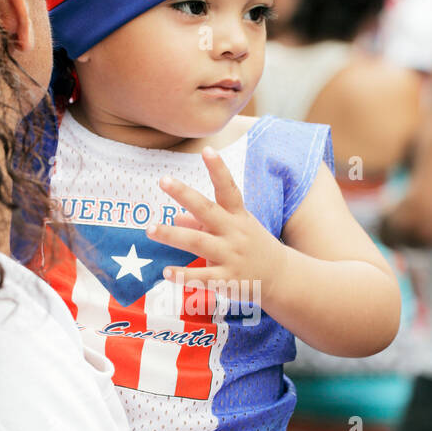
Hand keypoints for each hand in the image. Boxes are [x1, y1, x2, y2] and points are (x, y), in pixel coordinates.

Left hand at [146, 148, 283, 300]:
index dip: (219, 169)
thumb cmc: (251, 246)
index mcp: (237, 216)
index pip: (228, 189)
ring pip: (199, 243)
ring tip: (151, 229)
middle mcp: (234, 232)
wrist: (280, 276)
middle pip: (208, 211)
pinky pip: (203, 277)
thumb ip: (203, 222)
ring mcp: (231, 256)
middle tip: (163, 180)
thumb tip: (175, 217)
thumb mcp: (233, 228)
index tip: (208, 150)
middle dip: (185, 195)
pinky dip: (183, 275)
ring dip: (173, 236)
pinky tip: (166, 272)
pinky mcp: (228, 280)